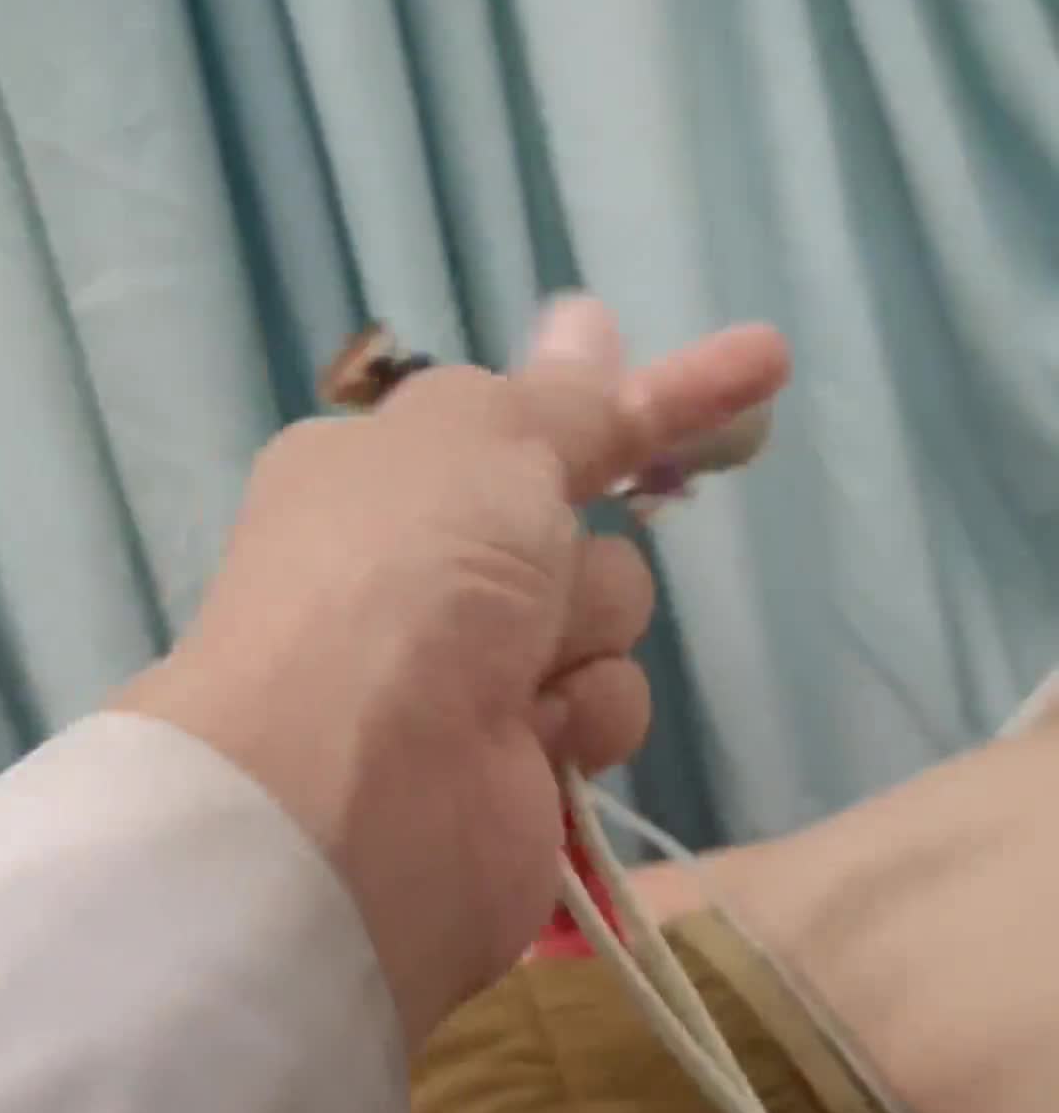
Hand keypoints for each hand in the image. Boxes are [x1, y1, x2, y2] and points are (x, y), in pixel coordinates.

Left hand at [116, 297, 789, 1050]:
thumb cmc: (402, 577)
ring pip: (605, 615)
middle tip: (532, 567)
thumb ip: (562, 399)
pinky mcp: (513, 764)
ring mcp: (463, 672)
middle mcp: (417, 568)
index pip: (538, 414)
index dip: (646, 395)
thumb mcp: (486, 440)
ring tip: (513, 669)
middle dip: (576, 544)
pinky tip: (533, 738)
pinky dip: (583, 715)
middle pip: (577, 525)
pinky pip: (605, 706)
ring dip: (582, 631)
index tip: (765, 361)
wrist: (347, 794)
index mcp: (383, 473)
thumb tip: (586, 318)